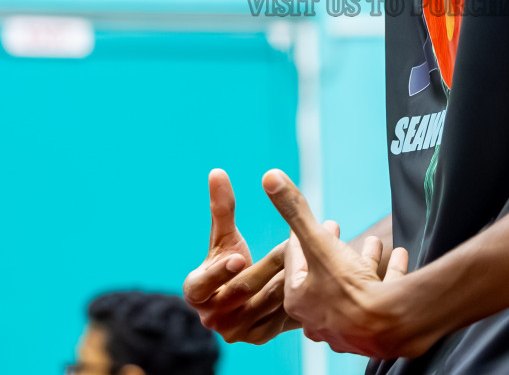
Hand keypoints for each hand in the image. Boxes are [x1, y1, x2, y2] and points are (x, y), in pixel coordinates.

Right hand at [183, 169, 298, 343]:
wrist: (244, 296)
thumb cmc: (228, 259)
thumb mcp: (224, 237)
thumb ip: (221, 209)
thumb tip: (217, 172)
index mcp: (196, 291)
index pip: (202, 285)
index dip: (219, 272)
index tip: (238, 257)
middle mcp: (210, 316)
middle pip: (242, 289)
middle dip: (268, 265)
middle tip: (290, 245)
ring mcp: (233, 331)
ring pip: (265, 303)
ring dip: (288, 279)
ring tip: (308, 258)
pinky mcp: (256, 337)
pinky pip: (279, 317)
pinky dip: (296, 299)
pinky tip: (312, 281)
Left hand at [262, 169, 420, 357]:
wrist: (387, 327)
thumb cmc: (346, 290)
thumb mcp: (318, 243)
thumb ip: (296, 212)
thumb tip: (270, 177)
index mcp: (299, 299)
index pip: (294, 262)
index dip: (299, 237)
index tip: (304, 223)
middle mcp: (320, 316)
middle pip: (322, 275)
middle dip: (330, 250)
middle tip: (335, 228)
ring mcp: (349, 325)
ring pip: (352, 287)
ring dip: (361, 261)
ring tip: (371, 242)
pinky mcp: (376, 327)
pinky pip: (381, 294)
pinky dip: (389, 273)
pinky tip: (399, 256)